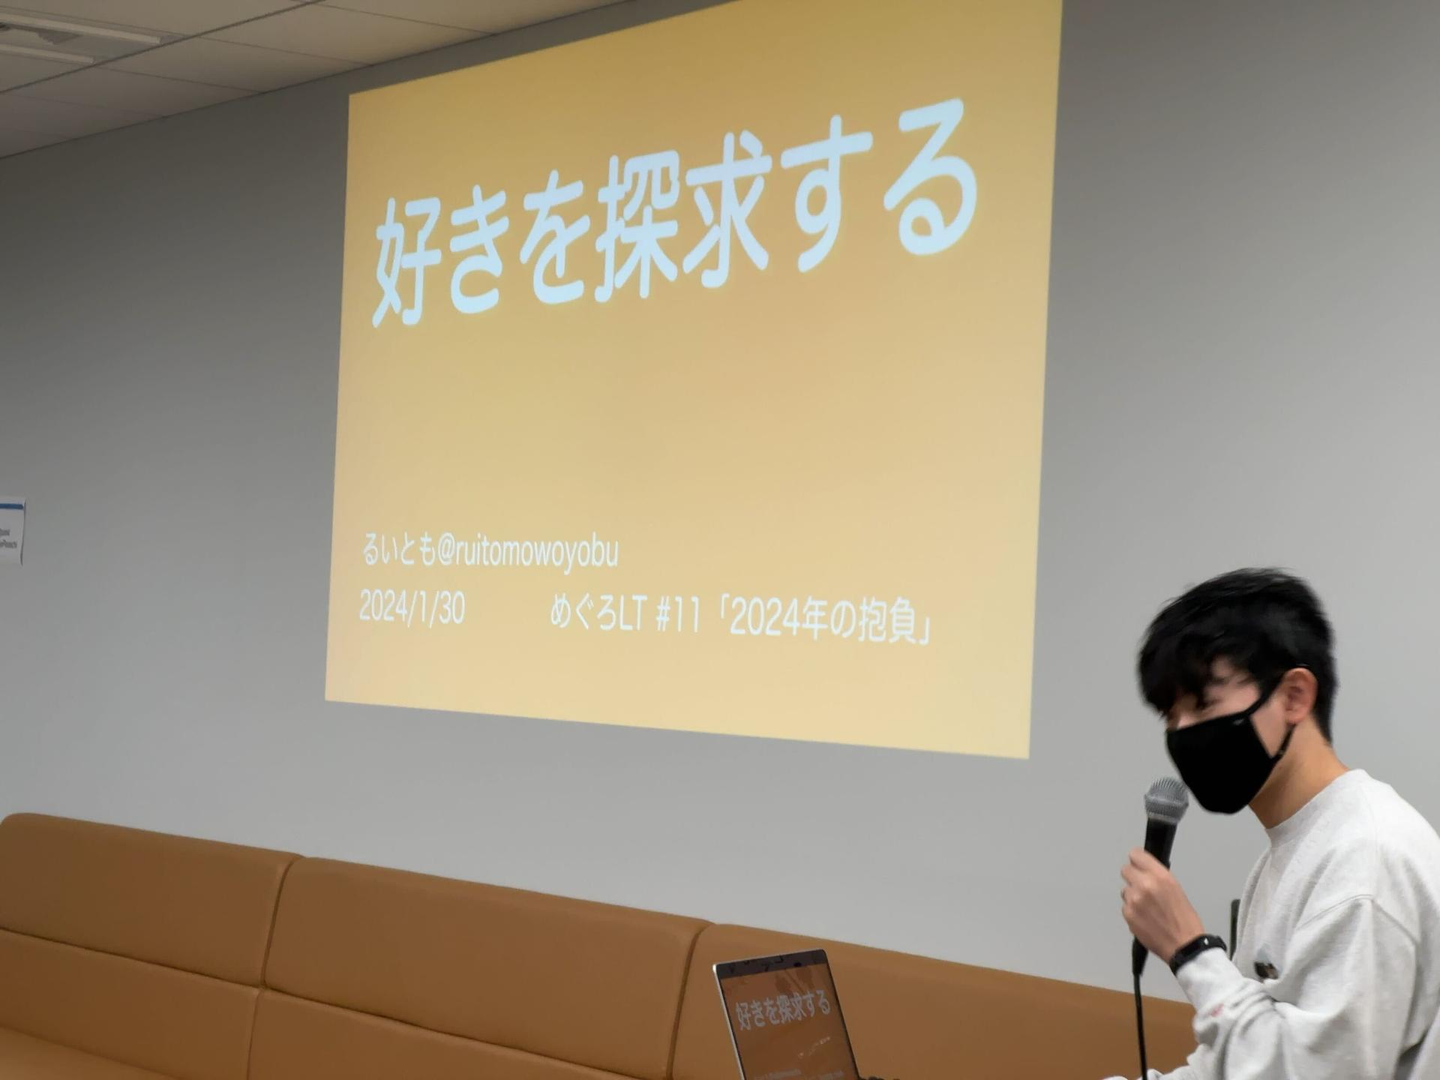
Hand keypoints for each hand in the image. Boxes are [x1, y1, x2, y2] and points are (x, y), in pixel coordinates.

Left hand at [1121, 849, 1205, 963]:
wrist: (1184, 946)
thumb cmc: (1185, 919)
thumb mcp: (1176, 889)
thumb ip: (1158, 878)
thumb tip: (1144, 871)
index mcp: (1160, 876)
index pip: (1136, 855)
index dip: (1138, 860)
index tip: (1139, 865)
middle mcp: (1144, 885)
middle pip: (1125, 870)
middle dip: (1133, 877)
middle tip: (1143, 887)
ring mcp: (1134, 900)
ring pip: (1125, 890)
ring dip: (1133, 896)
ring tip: (1148, 908)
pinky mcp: (1128, 915)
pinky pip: (1125, 907)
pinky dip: (1133, 911)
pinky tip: (1145, 918)